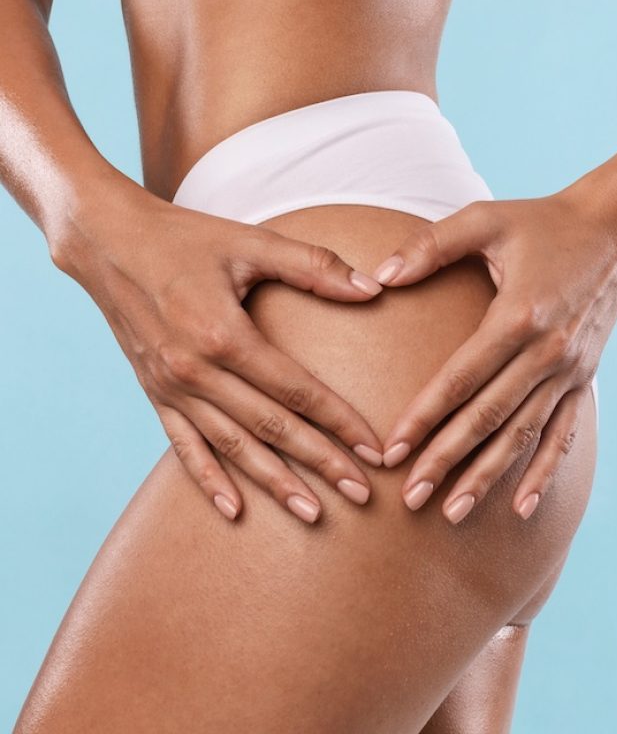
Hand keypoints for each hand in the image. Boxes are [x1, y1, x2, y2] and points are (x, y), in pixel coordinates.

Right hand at [54, 184, 384, 522]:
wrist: (106, 240)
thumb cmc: (184, 237)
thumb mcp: (250, 241)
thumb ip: (314, 266)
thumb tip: (373, 289)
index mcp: (224, 334)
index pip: (297, 390)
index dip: (341, 422)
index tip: (375, 451)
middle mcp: (196, 370)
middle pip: (271, 427)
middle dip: (321, 462)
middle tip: (361, 494)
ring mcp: (172, 388)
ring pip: (232, 447)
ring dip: (275, 483)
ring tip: (312, 513)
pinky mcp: (154, 393)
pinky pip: (184, 446)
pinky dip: (209, 479)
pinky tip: (234, 510)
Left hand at [369, 187, 616, 523]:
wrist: (616, 229)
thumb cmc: (543, 221)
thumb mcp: (484, 219)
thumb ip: (430, 246)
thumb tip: (379, 276)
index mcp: (517, 315)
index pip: (459, 379)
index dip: (422, 417)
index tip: (391, 451)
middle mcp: (546, 351)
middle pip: (486, 418)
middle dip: (444, 460)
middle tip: (410, 497)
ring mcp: (569, 370)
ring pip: (521, 435)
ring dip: (486, 476)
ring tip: (453, 512)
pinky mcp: (583, 378)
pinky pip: (561, 434)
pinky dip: (543, 472)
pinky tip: (523, 507)